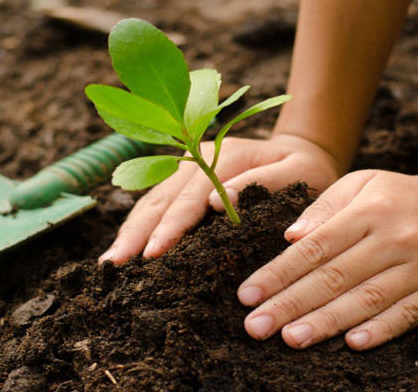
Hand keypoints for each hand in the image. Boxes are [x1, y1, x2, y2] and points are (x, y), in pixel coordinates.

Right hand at [99, 134, 342, 263]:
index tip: (154, 253)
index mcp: (226, 156)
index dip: (171, 226)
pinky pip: (155, 202)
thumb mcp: (299, 174)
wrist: (303, 152)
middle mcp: (199, 156)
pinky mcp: (183, 177)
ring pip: (151, 199)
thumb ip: (263, 184)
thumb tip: (219, 201)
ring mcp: (187, 164)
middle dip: (138, 233)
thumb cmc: (307, 171)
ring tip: (110, 261)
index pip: (192, 196)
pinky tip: (123, 248)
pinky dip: (138, 225)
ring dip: (131, 230)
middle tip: (116, 265)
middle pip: (162, 198)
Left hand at [237, 170, 417, 350]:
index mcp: (368, 211)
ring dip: (327, 322)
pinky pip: (412, 313)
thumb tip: (290, 237)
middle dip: (291, 304)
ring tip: (291, 339)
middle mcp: (394, 238)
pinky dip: (382, 330)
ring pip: (368, 298)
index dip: (278, 273)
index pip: (315, 247)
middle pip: (335, 276)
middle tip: (256, 327)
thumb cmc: (402, 196)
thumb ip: (325, 207)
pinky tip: (353, 344)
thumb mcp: (364, 184)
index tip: (247, 295)